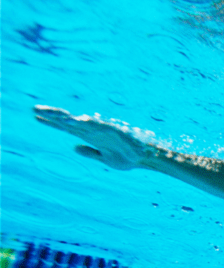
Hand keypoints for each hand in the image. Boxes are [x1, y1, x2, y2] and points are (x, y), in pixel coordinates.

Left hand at [34, 105, 152, 170]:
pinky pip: (94, 125)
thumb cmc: (127, 157)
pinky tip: (70, 120)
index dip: (51, 122)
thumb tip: (73, 147)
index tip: (36, 117)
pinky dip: (82, 122)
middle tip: (34, 109)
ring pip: (77, 121)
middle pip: (68, 121)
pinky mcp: (110, 129)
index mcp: (90, 136)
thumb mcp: (104, 158)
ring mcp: (101, 129)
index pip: (66, 127)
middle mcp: (92, 131)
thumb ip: (89, 152)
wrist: (145, 158)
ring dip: (62, 117)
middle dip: (52, 116)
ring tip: (47, 113)